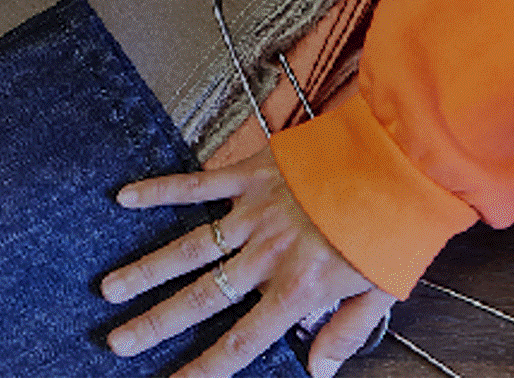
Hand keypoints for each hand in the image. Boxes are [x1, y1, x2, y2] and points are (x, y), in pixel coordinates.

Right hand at [101, 147, 396, 377]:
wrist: (404, 159)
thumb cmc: (396, 227)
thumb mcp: (380, 292)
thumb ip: (345, 333)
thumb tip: (317, 372)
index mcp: (298, 290)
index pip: (241, 341)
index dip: (205, 368)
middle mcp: (267, 257)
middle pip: (200, 299)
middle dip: (154, 324)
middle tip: (117, 340)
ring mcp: (255, 215)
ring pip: (188, 248)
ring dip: (145, 269)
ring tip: (109, 288)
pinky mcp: (251, 176)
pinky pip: (197, 185)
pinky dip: (161, 191)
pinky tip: (125, 198)